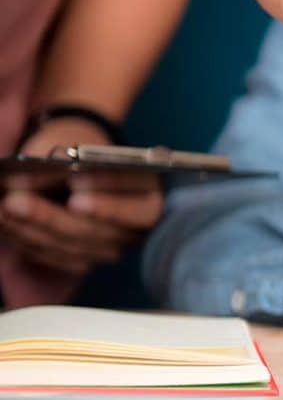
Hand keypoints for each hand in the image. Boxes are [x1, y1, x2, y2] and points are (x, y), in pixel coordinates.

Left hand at [1, 121, 162, 276]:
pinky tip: (5, 225)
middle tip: (16, 200)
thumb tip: (29, 179)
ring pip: (74, 247)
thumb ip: (60, 157)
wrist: (83, 165)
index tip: (74, 180)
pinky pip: (58, 258)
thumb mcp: (75, 141)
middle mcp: (138, 227)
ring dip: (33, 230)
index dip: (105, 193)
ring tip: (2, 210)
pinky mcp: (89, 259)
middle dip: (52, 216)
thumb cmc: (83, 150)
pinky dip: (28, 242)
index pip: (134, 200)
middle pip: (98, 230)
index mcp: (150, 194)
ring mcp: (114, 247)